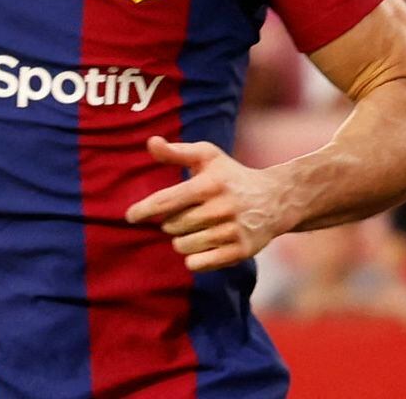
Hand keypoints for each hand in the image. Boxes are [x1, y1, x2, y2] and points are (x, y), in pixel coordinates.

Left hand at [125, 137, 290, 272]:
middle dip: (170, 223)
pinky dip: (194, 258)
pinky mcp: (241, 251)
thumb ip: (175, 151)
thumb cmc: (231, 175)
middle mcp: (221, 208)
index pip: (166, 200)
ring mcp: (232, 231)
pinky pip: (199, 264)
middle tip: (186, 214)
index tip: (129, 217)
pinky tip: (202, 245)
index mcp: (209, 184)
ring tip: (195, 229)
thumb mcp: (207, 156)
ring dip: (181, 240)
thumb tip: (150, 142)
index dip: (144, 210)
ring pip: (183, 246)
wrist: (276, 200)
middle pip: (172, 226)